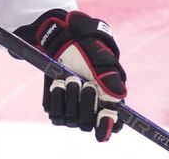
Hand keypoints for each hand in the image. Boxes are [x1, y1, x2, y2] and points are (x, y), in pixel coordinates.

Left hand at [16, 10, 126, 140]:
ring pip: (70, 119)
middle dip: (85, 103)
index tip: (104, 113)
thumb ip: (112, 81)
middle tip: (84, 83)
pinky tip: (58, 83)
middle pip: (86, 124)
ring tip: (71, 78)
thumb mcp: (104, 62)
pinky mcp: (55, 106)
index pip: (111, 127)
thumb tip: (114, 105)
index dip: (106, 126)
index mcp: (108, 104)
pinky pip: (54, 113)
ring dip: (70, 98)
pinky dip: (56, 97)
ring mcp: (71, 110)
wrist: (65, 42)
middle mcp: (90, 111)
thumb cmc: (89, 52)